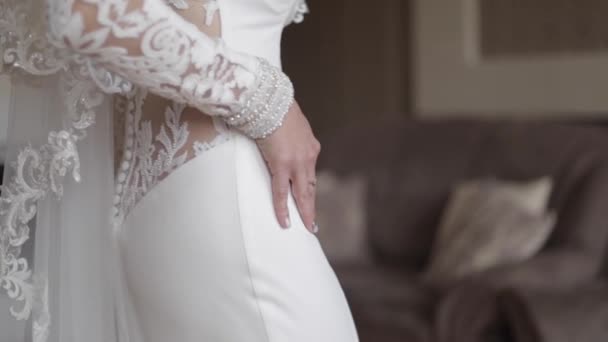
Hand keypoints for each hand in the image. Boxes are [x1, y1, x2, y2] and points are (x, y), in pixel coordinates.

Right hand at [255, 101, 320, 232]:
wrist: (270, 100)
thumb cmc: (276, 108)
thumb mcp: (290, 125)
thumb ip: (290, 137)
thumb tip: (281, 140)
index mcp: (310, 147)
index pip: (310, 174)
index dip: (309, 188)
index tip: (309, 198)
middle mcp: (307, 157)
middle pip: (310, 187)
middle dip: (311, 207)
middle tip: (313, 224)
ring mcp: (296, 162)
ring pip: (302, 193)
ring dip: (305, 212)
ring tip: (307, 227)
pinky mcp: (282, 164)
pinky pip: (281, 191)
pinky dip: (283, 208)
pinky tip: (285, 221)